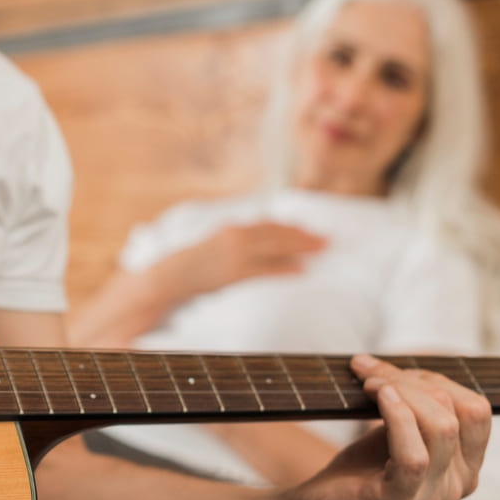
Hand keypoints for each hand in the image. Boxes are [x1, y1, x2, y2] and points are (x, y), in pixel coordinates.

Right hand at [159, 221, 326, 298]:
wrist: (174, 275)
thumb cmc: (196, 261)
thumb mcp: (217, 242)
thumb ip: (240, 238)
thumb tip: (263, 236)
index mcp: (232, 227)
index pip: (268, 224)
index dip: (291, 226)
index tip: (308, 228)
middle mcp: (236, 236)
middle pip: (277, 233)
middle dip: (304, 235)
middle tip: (326, 238)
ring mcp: (237, 255)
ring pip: (276, 248)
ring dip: (301, 248)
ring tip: (320, 250)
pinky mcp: (236, 273)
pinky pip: (267, 270)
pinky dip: (286, 268)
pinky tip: (301, 270)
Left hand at [276, 355, 490, 499]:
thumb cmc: (359, 473)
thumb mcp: (396, 436)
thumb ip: (416, 409)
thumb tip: (407, 368)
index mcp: (465, 466)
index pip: (476, 410)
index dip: (436, 380)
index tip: (393, 372)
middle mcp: (458, 485)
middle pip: (459, 412)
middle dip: (414, 381)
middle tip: (369, 374)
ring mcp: (431, 498)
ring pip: (440, 427)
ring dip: (400, 391)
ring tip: (368, 384)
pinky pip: (414, 456)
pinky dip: (398, 418)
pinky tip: (378, 398)